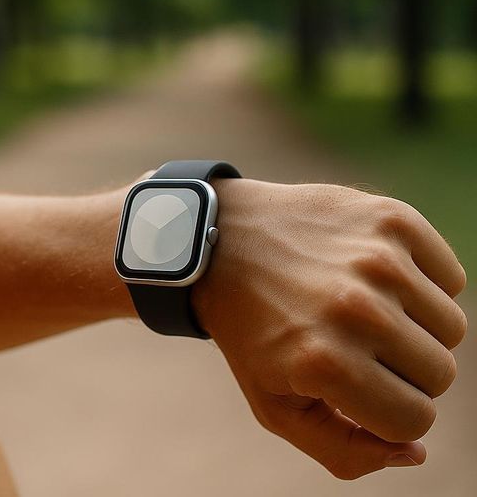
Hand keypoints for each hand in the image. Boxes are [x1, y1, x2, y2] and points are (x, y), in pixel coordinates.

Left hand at [192, 179, 466, 479]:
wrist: (221, 239)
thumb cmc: (250, 329)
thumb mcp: (274, 404)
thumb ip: (343, 450)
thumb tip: (416, 452)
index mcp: (325, 363)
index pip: (415, 420)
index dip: (387, 412)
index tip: (352, 386)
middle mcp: (356, 310)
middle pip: (441, 374)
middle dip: (404, 372)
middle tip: (355, 345)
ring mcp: (378, 260)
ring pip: (452, 327)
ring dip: (416, 328)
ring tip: (363, 310)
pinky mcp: (393, 220)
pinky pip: (450, 277)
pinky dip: (424, 284)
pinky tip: (375, 278)